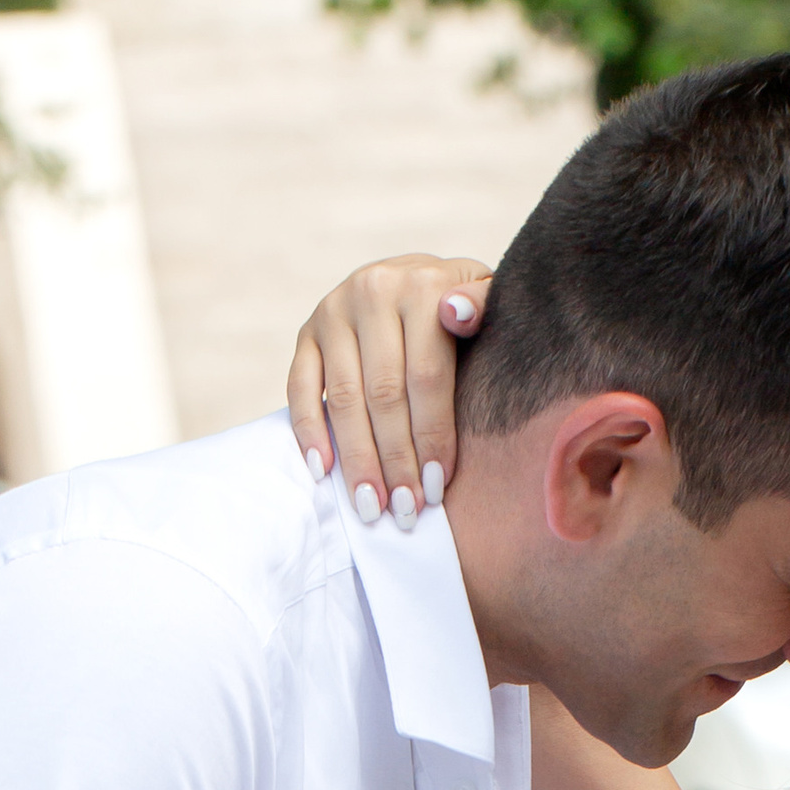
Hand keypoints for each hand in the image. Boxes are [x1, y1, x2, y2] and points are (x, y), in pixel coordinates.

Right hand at [289, 257, 492, 522]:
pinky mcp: (307, 332)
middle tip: (405, 511)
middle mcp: (373, 291)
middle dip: (396, 459)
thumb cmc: (460, 307)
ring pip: (344, 398)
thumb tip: (458, 313)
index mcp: (422, 286)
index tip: (437, 486)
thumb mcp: (489, 299)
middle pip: (384, 394)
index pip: (427, 376)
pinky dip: (309, 432)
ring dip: (357, 458)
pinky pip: (300, 388)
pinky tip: (323, 472)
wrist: (412, 279)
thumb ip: (485, 304)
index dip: (432, 435)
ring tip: (372, 505)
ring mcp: (334, 311)